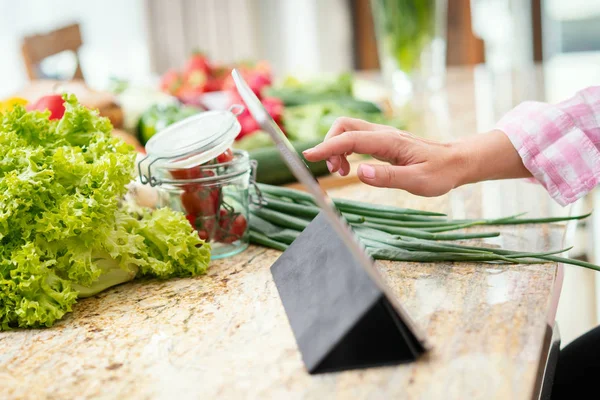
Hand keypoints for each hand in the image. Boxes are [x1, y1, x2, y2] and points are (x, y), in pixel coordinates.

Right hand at [302, 117, 530, 196]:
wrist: (456, 161)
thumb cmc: (440, 173)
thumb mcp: (417, 181)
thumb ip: (388, 177)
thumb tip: (359, 172)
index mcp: (388, 142)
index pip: (349, 139)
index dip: (327, 147)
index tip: (309, 157)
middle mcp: (383, 134)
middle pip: (344, 126)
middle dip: (330, 145)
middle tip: (334, 171)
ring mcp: (382, 136)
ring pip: (348, 131)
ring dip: (337, 148)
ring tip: (342, 172)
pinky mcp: (383, 142)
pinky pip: (356, 139)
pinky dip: (345, 150)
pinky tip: (351, 168)